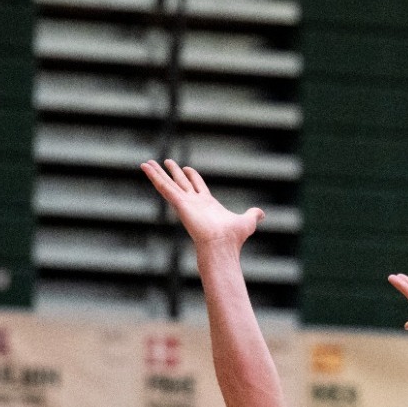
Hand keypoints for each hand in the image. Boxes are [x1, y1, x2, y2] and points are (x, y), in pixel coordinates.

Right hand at [141, 159, 261, 248]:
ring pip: (168, 184)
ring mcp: (185, 202)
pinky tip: (145, 167)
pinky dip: (154, 177)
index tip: (187, 168)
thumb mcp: (247, 221)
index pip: (197, 186)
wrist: (222, 244)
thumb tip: (262, 214)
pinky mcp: (179, 203)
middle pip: (181, 183)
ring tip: (146, 163)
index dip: (192, 177)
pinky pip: (164, 187)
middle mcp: (194, 202)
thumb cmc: (233, 237)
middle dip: (174, 172)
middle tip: (165, 162)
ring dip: (157, 173)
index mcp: (207, 204)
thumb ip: (253, 215)